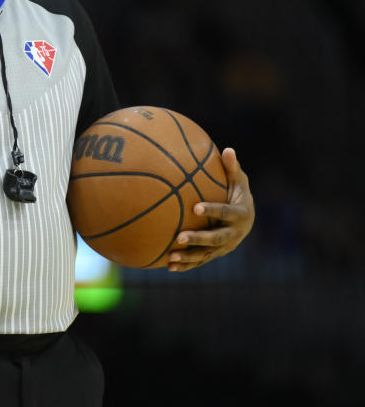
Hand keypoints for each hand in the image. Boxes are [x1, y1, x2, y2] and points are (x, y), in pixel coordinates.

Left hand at [167, 147, 254, 271]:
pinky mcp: (215, 254)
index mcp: (241, 214)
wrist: (246, 219)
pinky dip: (186, 265)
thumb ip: (232, 168)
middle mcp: (235, 234)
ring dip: (189, 257)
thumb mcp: (238, 180)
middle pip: (216, 238)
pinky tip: (168, 266)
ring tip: (170, 257)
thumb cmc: (237, 192)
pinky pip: (200, 260)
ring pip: (207, 254)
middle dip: (198, 239)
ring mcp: (226, 247)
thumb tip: (228, 149)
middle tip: (180, 237)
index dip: (212, 210)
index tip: (195, 207)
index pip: (225, 212)